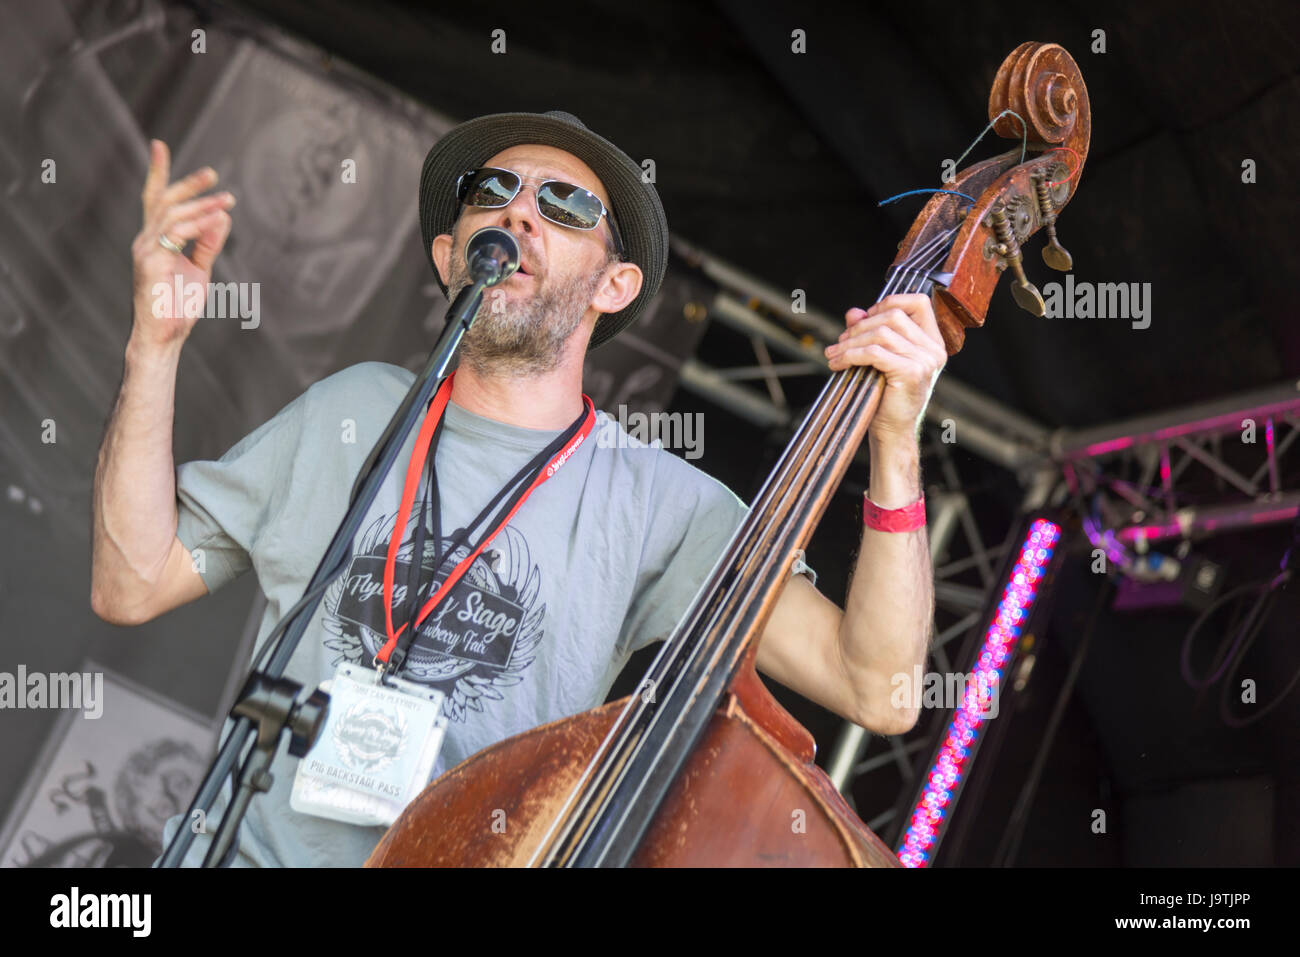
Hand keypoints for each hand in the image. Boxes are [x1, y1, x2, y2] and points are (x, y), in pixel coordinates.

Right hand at [130, 139, 235, 347]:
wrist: (164, 337)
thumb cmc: (178, 306)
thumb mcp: (200, 269)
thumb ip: (209, 243)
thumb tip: (223, 216)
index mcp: (155, 240)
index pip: (155, 200)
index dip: (158, 172)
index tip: (159, 144)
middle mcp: (145, 241)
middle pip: (164, 201)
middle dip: (188, 184)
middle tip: (213, 174)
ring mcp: (145, 251)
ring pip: (172, 215)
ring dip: (202, 205)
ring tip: (227, 199)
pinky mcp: (150, 263)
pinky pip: (175, 235)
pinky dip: (197, 225)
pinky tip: (216, 219)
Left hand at [823, 293, 946, 444]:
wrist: (892, 431)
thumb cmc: (886, 396)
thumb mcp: (879, 359)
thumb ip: (869, 332)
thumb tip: (853, 312)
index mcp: (932, 342)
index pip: (919, 302)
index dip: (889, 302)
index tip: (865, 317)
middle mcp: (933, 349)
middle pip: (893, 316)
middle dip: (860, 326)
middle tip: (840, 341)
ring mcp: (925, 361)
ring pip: (880, 333)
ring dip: (850, 342)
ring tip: (834, 354)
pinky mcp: (911, 373)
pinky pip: (874, 353)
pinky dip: (850, 355)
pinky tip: (837, 363)